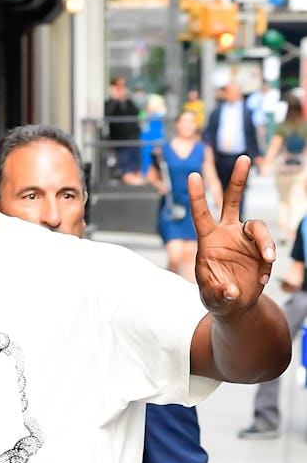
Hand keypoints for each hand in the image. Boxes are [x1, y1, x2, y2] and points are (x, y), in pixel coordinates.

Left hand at [191, 156, 275, 310]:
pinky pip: (268, 247)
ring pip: (258, 226)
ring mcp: (245, 238)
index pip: (201, 215)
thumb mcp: (212, 299)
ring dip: (265, 242)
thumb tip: (231, 291)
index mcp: (208, 241)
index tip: (193, 175)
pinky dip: (268, 262)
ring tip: (268, 260)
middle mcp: (226, 233)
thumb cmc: (217, 298)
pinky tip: (263, 279)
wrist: (235, 304)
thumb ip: (218, 294)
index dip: (197, 196)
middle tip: (244, 158)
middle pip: (233, 201)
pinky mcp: (260, 247)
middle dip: (238, 179)